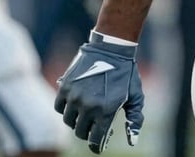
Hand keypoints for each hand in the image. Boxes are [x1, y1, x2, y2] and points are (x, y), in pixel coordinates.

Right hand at [54, 30, 143, 153]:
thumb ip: (135, 119)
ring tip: (86, 113)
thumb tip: (133, 141)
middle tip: (94, 125)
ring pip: (69, 121)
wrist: (112, 48)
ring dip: (76, 120)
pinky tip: (75, 104)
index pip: (95, 140)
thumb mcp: (135, 96)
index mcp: (106, 111)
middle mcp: (88, 107)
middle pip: (81, 132)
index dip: (97, 145)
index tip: (99, 143)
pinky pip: (59, 108)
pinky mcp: (65, 88)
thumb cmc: (126, 73)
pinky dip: (65, 109)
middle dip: (88, 132)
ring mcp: (75, 97)